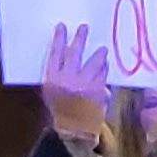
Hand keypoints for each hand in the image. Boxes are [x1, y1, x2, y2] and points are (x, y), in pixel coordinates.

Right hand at [42, 25, 114, 145]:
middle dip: (80, 39)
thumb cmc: (61, 109)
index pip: (55, 54)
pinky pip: (103, 76)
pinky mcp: (98, 92)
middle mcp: (68, 81)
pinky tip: (105, 66)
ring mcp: (84, 86)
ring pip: (93, 64)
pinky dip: (104, 70)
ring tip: (103, 50)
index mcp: (53, 80)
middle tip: (84, 27)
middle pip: (74, 54)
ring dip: (99, 55)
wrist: (74, 129)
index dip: (59, 39)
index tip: (62, 27)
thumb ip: (56, 74)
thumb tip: (63, 52)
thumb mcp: (51, 92)